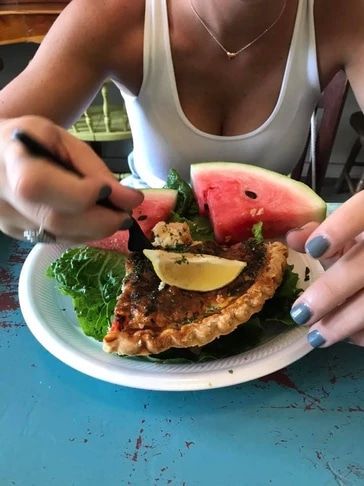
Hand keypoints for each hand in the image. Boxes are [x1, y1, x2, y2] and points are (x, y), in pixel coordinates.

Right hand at [0, 116, 142, 242]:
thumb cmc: (32, 140)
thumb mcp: (63, 140)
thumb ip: (95, 169)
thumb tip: (130, 200)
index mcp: (12, 162)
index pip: (40, 186)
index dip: (80, 193)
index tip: (108, 189)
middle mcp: (4, 198)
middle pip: (56, 221)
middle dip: (101, 221)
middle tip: (126, 214)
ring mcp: (8, 222)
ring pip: (60, 237)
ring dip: (95, 230)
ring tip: (111, 215)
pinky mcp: (17, 236)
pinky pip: (57, 240)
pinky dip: (82, 233)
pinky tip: (90, 220)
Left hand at [286, 191, 363, 347]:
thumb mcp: (353, 231)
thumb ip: (322, 231)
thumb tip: (291, 237)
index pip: (363, 211)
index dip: (340, 228)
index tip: (313, 249)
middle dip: (332, 291)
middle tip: (300, 313)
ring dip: (346, 322)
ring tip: (316, 337)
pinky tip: (349, 336)